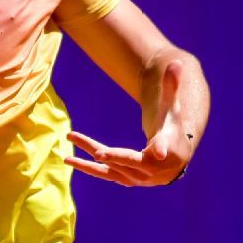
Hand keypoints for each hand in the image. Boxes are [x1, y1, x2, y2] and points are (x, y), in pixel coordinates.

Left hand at [65, 60, 192, 186]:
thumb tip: (176, 62)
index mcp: (168, 152)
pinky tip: (70, 159)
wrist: (175, 155)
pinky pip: (105, 174)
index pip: (159, 150)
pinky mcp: (127, 180)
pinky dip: (88, 168)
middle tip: (91, 148)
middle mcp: (152, 170)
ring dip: (88, 162)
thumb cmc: (172, 127)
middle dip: (108, 154)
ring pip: (111, 168)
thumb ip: (171, 87)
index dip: (157, 149)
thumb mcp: (172, 108)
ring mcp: (139, 179)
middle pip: (126, 160)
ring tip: (67, 156)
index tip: (158, 153)